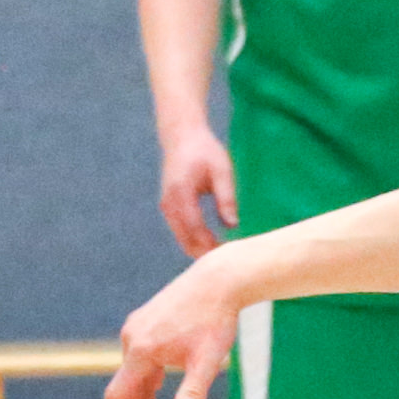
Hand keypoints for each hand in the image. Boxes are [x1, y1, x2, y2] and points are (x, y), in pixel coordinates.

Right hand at [95, 266, 239, 398]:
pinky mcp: (146, 319)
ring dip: (142, 395)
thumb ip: (194, 391)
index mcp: (142, 351)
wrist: (218, 280)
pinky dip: (147, 375)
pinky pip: (140, 355)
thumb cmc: (215, 321)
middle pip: (128, 385)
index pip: (118, 394)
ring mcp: (137, 326)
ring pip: (134, 370)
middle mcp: (132, 337)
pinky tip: (156, 383)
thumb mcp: (208, 360)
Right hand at [157, 127, 237, 257]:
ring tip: (220, 255)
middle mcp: (169, 201)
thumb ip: (226, 198)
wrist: (181, 137)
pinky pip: (179, 230)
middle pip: (184, 237)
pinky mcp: (168, 206)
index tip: (227, 253)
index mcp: (181, 191)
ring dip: (198, 248)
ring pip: (180, 236)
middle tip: (226, 262)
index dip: (210, 244)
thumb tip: (233, 225)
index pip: (195, 227)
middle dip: (204, 252)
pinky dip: (192, 240)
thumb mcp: (222, 170)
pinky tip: (210, 244)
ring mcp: (166, 205)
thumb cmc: (205, 151)